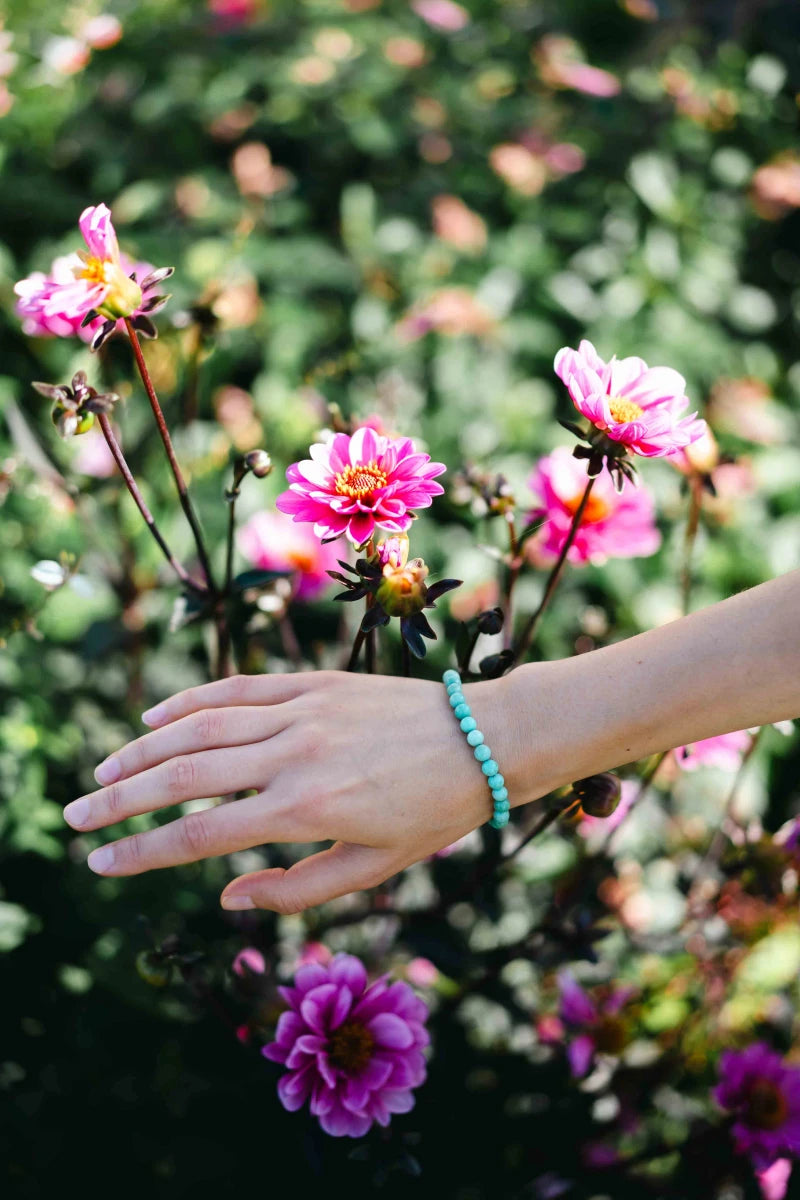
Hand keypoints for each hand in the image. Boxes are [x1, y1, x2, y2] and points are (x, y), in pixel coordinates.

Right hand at [64, 670, 526, 913]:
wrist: (483, 739)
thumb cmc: (434, 813)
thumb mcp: (374, 868)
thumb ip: (295, 888)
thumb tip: (227, 897)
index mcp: (306, 809)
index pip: (200, 835)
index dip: (142, 851)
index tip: (101, 863)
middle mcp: (293, 755)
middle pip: (182, 777)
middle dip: (120, 800)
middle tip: (77, 817)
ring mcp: (300, 711)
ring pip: (199, 728)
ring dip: (143, 750)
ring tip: (103, 773)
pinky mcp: (312, 683)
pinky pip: (237, 689)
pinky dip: (191, 702)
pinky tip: (157, 718)